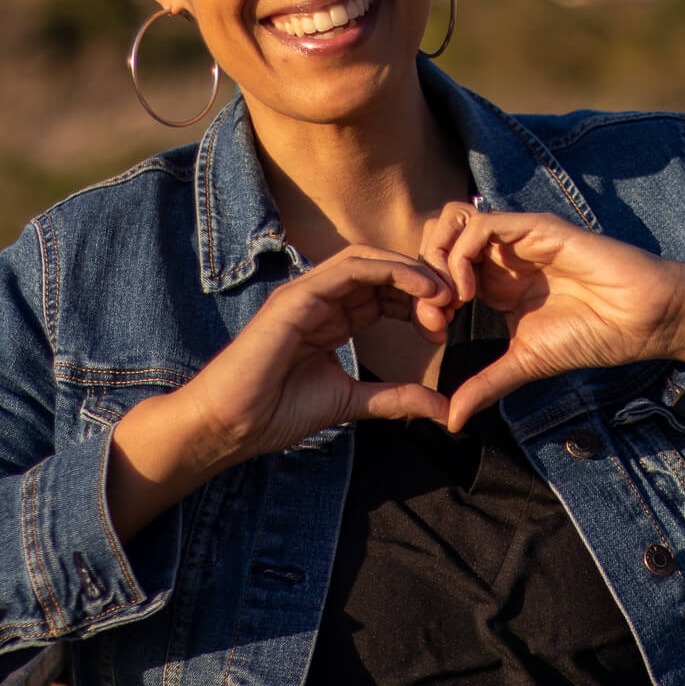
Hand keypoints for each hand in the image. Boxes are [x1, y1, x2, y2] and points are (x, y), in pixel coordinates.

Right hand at [107, 246, 452, 539]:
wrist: (230, 425)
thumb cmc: (276, 412)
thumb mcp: (351, 402)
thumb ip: (396, 399)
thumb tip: (444, 411)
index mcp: (331, 317)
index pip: (384, 292)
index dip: (419, 301)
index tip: (447, 325)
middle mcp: (320, 298)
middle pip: (381, 271)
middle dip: (422, 283)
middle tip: (454, 305)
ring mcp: (306, 293)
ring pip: (369, 261)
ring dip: (411, 272)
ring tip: (443, 295)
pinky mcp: (296, 297)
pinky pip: (350, 269)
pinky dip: (390, 270)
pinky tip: (421, 288)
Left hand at [419, 204, 684, 430]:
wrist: (642, 320)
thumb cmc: (593, 336)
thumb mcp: (525, 363)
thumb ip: (486, 384)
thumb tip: (451, 421)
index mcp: (497, 279)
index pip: (439, 268)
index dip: (425, 299)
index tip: (434, 334)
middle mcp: (503, 253)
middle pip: (436, 237)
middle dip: (423, 275)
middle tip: (434, 317)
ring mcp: (518, 237)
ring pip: (452, 222)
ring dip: (438, 260)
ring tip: (450, 301)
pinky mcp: (536, 228)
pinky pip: (481, 225)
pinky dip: (462, 255)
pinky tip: (471, 291)